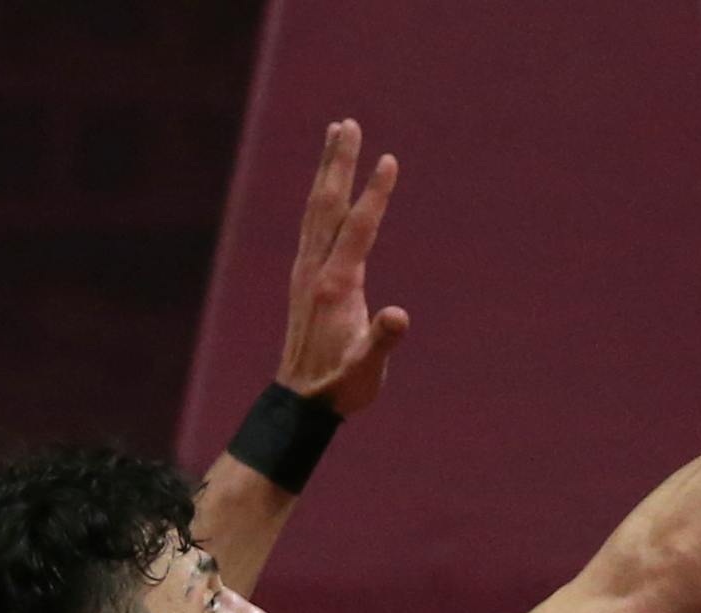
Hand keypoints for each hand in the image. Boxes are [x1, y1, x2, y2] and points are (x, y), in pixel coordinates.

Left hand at [276, 119, 409, 414]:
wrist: (302, 402)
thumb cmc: (341, 387)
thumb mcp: (367, 371)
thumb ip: (382, 342)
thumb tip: (399, 316)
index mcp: (336, 285)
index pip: (359, 228)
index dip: (375, 194)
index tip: (388, 159)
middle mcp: (316, 270)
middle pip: (327, 204)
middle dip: (338, 162)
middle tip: (347, 122)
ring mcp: (306, 272)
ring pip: (316, 209)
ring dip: (326, 170)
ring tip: (335, 136)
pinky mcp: (304, 279)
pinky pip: (313, 225)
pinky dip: (322, 197)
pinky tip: (327, 188)